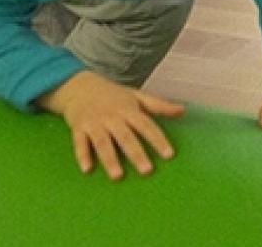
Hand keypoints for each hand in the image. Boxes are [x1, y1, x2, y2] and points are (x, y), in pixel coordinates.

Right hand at [41, 72, 183, 179]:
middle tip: (146, 170)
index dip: (157, 139)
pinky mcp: (79, 128)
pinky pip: (80, 142)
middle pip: (125, 136)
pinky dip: (82, 155)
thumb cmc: (112, 95)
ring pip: (102, 142)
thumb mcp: (136, 96)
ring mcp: (94, 122)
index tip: (168, 155)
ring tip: (117, 176)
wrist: (79, 85)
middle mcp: (112, 116)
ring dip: (109, 159)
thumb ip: (159, 105)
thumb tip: (183, 110)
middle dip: (135, 153)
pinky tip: (87, 169)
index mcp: (128, 109)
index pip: (146, 125)